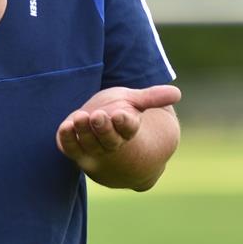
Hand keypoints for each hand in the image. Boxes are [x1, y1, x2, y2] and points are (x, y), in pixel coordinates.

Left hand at [56, 85, 180, 172]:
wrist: (102, 139)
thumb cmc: (119, 115)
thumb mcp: (134, 103)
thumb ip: (152, 98)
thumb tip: (177, 93)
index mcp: (127, 131)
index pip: (128, 128)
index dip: (124, 122)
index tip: (121, 115)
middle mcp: (110, 144)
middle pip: (108, 139)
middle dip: (103, 128)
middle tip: (98, 116)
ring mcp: (91, 150)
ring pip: (88, 144)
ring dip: (83, 132)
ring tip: (80, 118)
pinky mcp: (74, 150)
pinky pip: (70, 148)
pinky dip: (67, 139)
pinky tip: (65, 126)